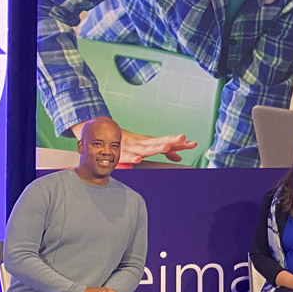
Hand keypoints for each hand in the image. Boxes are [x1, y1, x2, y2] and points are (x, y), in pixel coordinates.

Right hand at [78, 120, 196, 163]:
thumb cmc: (126, 141)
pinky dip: (131, 157)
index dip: (179, 143)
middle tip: (182, 139)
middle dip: (170, 141)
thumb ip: (163, 152)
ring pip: (143, 148)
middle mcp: (140, 143)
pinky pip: (124, 156)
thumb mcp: (145, 146)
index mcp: (147, 142)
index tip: (192, 143)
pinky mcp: (118, 153)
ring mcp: (129, 147)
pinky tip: (137, 160)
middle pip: (157, 142)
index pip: (165, 141)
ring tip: (165, 148)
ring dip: (154, 148)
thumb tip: (178, 157)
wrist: (99, 132)